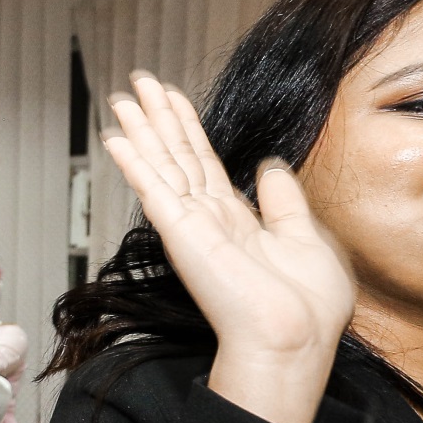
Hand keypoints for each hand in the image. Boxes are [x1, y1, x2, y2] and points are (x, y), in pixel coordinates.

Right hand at [105, 71, 354, 422]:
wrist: (295, 339)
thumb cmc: (305, 307)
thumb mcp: (306, 237)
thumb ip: (284, 201)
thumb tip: (271, 168)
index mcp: (235, 221)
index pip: (204, 163)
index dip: (187, 128)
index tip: (173, 100)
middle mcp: (207, 219)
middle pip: (176, 156)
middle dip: (158, 117)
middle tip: (138, 83)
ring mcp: (190, 225)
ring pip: (161, 164)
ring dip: (141, 129)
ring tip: (123, 98)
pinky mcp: (181, 233)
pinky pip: (153, 189)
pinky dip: (134, 163)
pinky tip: (117, 138)